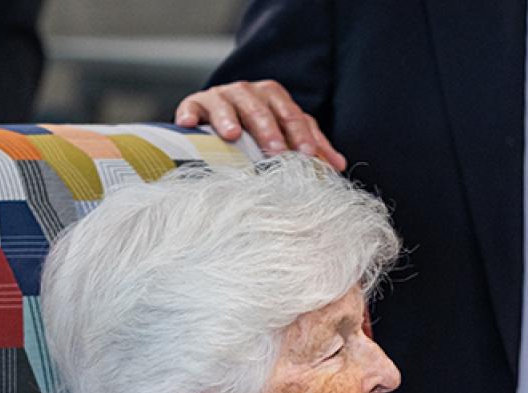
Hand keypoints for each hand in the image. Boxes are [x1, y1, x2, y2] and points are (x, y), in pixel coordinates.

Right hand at [174, 80, 346, 170]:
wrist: (217, 128)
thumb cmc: (257, 136)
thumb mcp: (285, 138)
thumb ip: (310, 147)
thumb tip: (338, 165)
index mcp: (273, 98)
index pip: (291, 113)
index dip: (300, 133)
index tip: (309, 155)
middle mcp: (247, 93)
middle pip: (260, 105)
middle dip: (269, 128)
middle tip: (276, 150)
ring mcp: (219, 97)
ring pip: (226, 102)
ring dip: (230, 118)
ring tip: (232, 136)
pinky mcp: (194, 106)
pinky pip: (190, 107)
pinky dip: (189, 115)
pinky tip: (189, 126)